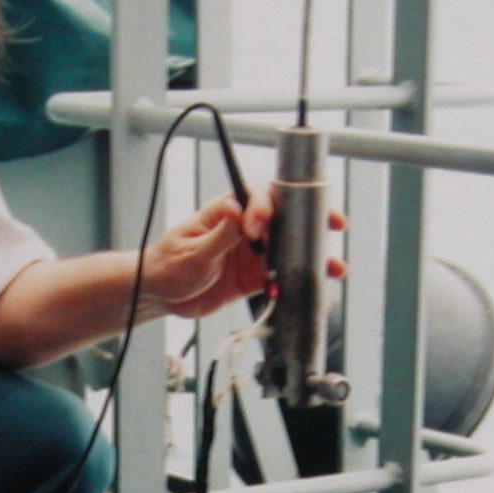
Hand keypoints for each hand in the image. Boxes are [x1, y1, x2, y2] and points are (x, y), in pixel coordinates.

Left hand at [142, 187, 344, 321]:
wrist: (161, 295)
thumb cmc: (167, 265)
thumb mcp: (191, 251)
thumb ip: (219, 235)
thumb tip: (238, 212)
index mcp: (228, 212)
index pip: (257, 197)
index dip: (267, 206)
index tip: (261, 227)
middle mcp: (246, 228)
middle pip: (285, 217)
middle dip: (310, 220)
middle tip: (331, 224)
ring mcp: (253, 253)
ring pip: (289, 249)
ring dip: (311, 257)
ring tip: (332, 268)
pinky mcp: (255, 277)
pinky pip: (281, 278)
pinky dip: (293, 284)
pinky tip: (303, 291)